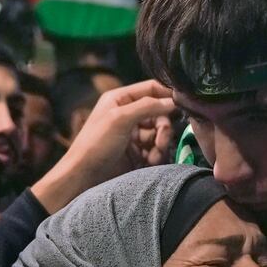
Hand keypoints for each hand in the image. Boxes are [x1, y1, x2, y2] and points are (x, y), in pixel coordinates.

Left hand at [31, 80, 175, 213]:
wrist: (83, 178)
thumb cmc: (95, 144)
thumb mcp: (120, 119)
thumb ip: (147, 106)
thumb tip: (173, 101)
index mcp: (121, 99)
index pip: (151, 88)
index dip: (167, 95)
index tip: (183, 105)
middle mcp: (128, 114)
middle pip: (159, 113)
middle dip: (164, 128)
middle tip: (161, 142)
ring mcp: (133, 134)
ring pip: (159, 133)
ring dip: (160, 145)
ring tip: (153, 157)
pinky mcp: (136, 153)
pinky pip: (155, 149)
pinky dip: (156, 155)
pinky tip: (149, 163)